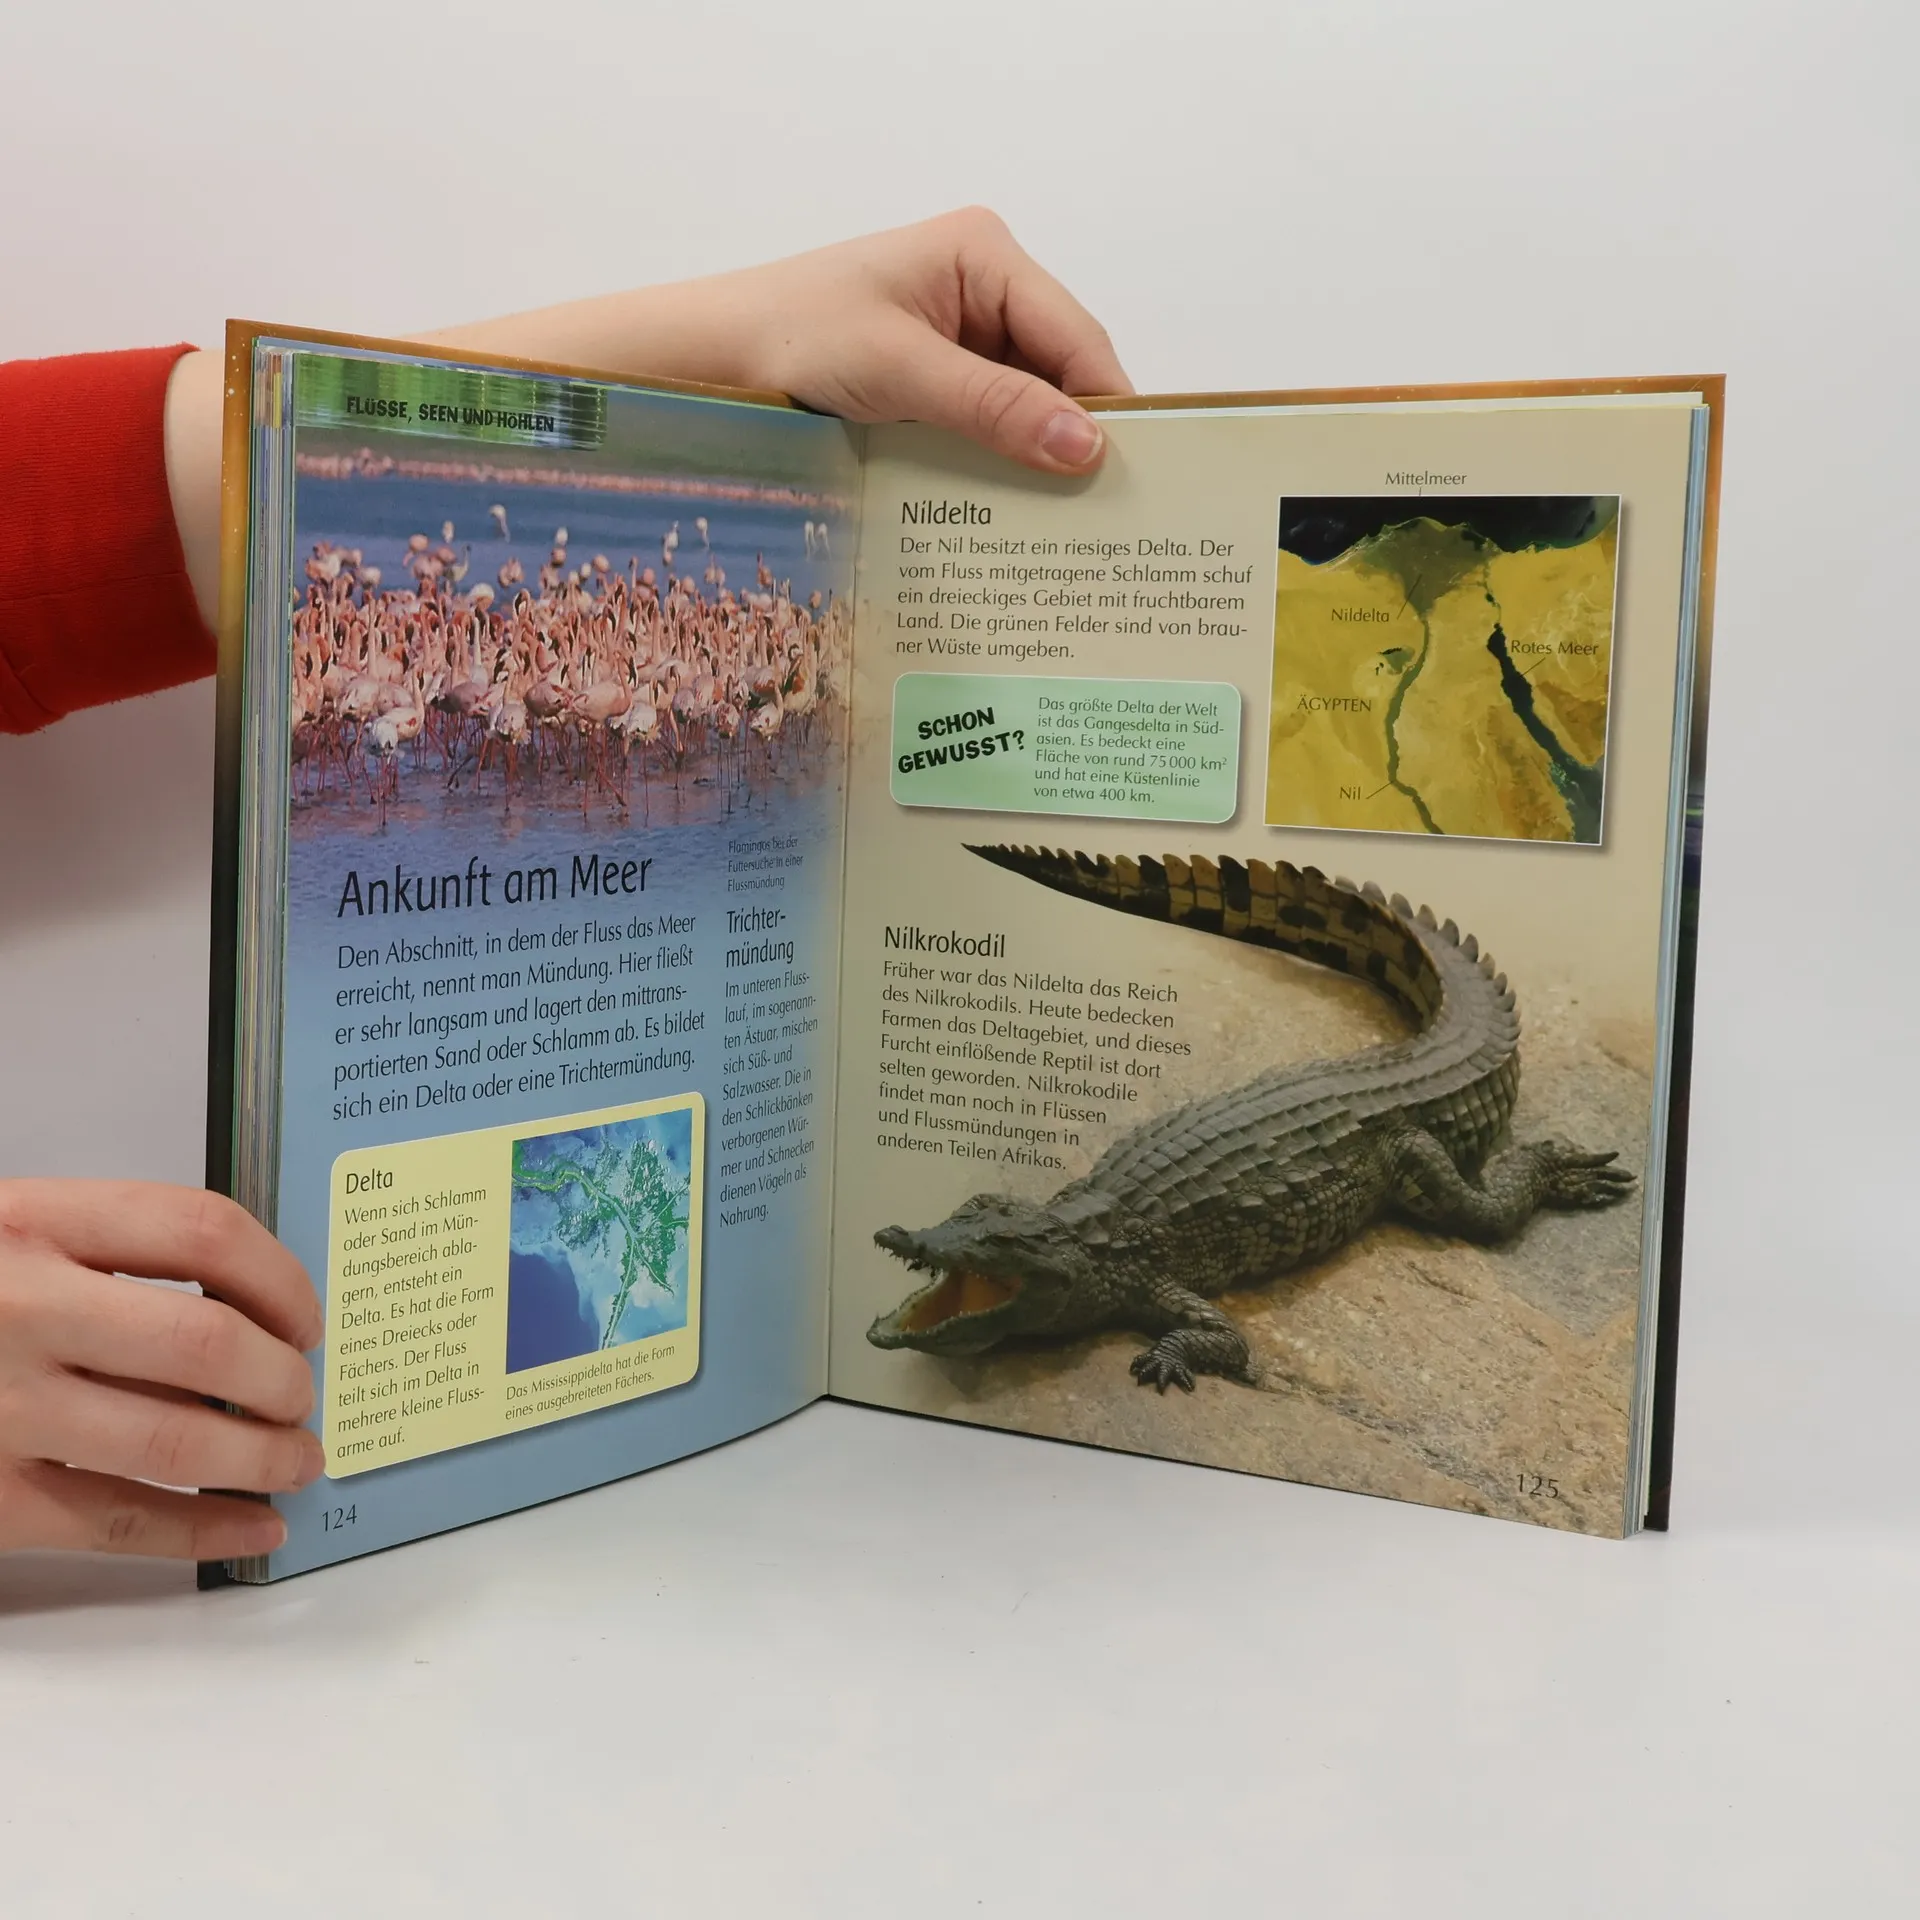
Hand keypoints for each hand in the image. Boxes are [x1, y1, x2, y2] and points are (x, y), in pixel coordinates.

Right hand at [0, 1180, 324, 1559]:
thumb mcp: (10, 1235)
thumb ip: (108, 1255)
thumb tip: (250, 1309)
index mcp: (31, 1224)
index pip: (201, 1232)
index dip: (280, 1278)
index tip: (307, 1316)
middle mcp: (19, 1311)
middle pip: (206, 1346)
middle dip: (282, 1381)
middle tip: (302, 1397)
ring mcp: (0, 1409)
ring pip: (175, 1442)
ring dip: (262, 1458)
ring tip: (297, 1459)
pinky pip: (118, 1523)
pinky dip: (205, 1530)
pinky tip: (254, 1525)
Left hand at [425, 207, 1134, 475]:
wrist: (701, 364)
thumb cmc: (786, 339)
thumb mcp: (898, 370)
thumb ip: (995, 407)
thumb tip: (1088, 447)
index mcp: (985, 255)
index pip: (1077, 338)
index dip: (1109, 408)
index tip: (1139, 479)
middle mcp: (983, 291)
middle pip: (1061, 376)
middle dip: (1077, 442)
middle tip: (1107, 523)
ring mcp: (959, 342)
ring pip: (1028, 412)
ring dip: (1038, 466)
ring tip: (1068, 534)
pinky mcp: (933, 389)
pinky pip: (988, 431)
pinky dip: (999, 471)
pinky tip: (1011, 520)